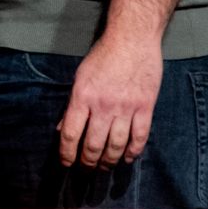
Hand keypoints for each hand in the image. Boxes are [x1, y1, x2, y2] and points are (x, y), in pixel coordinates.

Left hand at [58, 33, 162, 168]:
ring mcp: (126, 107)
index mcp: (83, 96)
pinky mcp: (145, 107)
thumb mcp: (81, 76)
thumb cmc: (103, 56)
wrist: (132, 39)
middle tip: (86, 169)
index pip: (70, 133)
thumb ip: (72, 104)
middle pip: (93, 145)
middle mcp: (103, 105)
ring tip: (104, 167)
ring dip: (109, 161)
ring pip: (116, 146)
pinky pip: (139, 138)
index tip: (66, 163)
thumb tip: (62, 128)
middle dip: (88, 162)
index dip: (67, 153)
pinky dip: (132, 152)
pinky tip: (126, 158)